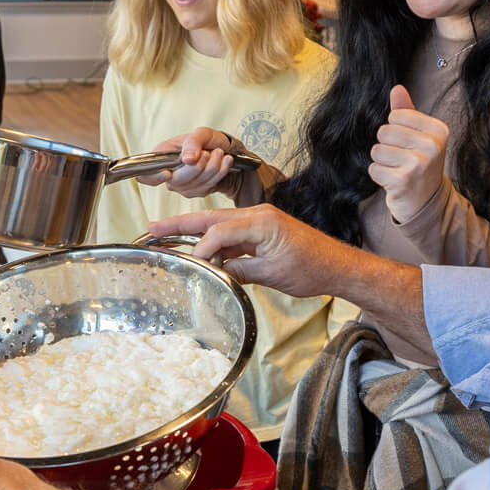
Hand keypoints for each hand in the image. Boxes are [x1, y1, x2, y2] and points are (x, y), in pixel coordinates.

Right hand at [143, 127, 238, 196]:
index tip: (168, 173)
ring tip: (219, 153)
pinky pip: (207, 187)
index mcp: (162, 155)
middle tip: (208, 152)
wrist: (225, 150)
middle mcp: (169, 173)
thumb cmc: (208, 140)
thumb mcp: (202, 133)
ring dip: (213, 167)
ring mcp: (182, 185)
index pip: (146, 174)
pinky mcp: (196, 191)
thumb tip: (187, 159)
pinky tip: (224, 162)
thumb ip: (192, 143)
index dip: (154, 177)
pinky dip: (219, 173)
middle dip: (198, 166)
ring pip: (196, 184)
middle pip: (178, 180)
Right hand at [146, 205, 353, 298]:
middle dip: (181, 224)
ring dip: (192, 231)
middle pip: (211, 218)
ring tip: (164, 234)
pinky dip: (212, 241)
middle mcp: (258, 215)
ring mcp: (258, 221)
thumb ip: (239, 269)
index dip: (201, 249)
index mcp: (262, 221)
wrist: (336, 265)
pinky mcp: (260, 231)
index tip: (189, 265)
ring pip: (217, 224)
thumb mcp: (271, 274)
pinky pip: (230, 233)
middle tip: (153, 228)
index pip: (219, 231)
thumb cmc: (311, 268)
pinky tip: (196, 251)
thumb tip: (213, 270)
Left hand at [370, 85, 450, 223]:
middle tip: (402, 160)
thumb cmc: (419, 163)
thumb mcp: (418, 135)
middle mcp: (432, 146)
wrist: (425, 201)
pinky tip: (394, 181)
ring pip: (377, 150)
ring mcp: (419, 164)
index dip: (395, 130)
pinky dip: (379, 176)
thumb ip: (406, 111)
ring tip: (397, 169)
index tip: (409, 145)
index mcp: (438, 130)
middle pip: (384, 131)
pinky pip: (374, 168)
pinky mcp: (403, 180)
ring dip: (382, 162)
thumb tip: (396, 88)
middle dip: (387, 146)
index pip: (396, 115)